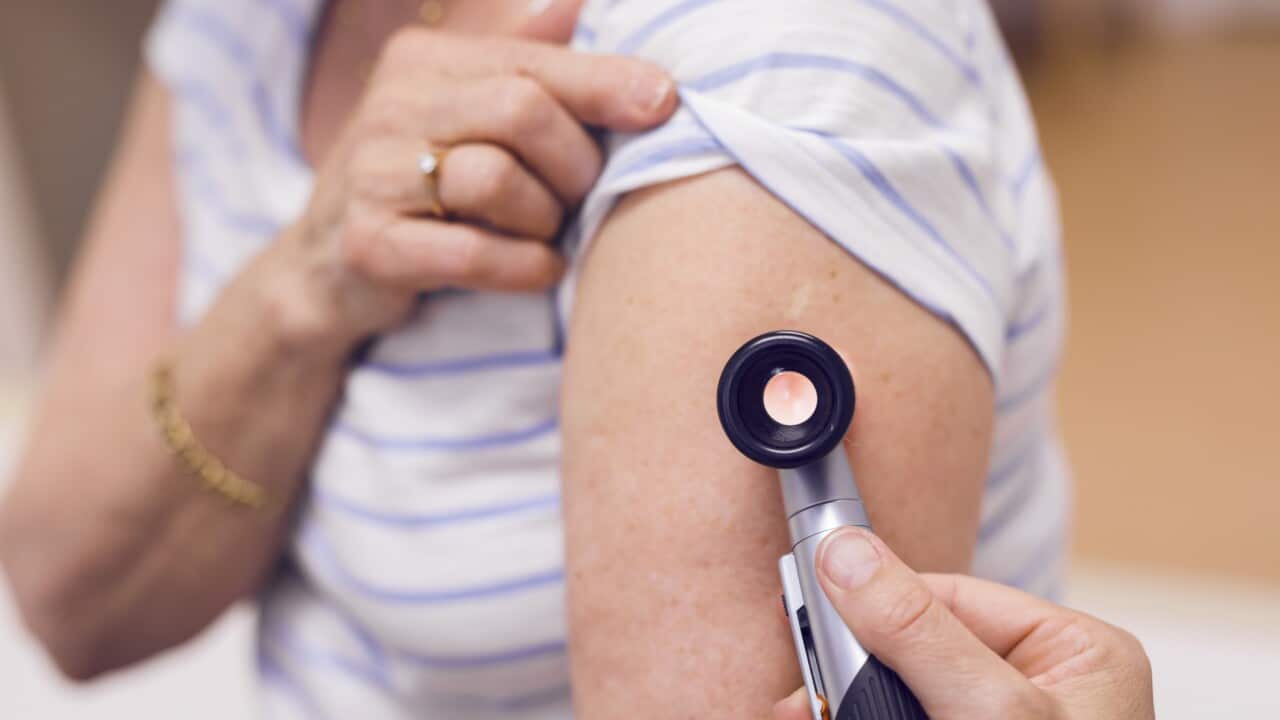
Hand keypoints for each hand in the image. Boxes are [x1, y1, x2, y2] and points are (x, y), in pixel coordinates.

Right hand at [266, 27, 676, 349]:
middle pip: (521, 111)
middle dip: (575, 161)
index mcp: (424, 61)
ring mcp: (373, 175)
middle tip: (584, 194)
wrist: (328, 269)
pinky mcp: (370, 245)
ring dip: (547, 217)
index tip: (663, 103)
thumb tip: (583, 2)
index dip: (605, 83)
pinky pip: (474, 252)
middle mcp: (392, 104)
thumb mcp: (463, 110)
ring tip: (549, 231)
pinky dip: (525, 266)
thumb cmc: (424, 182)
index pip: (532, 62)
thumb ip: (524, 59)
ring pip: (497, 180)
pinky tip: (540, 268)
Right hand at [774, 528, 1154, 719]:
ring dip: (841, 708)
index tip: (807, 610)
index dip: (874, 604)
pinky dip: (854, 719)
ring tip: (796, 716)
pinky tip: (819, 719)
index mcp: (1072, 655)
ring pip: (896, 699)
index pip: (948, 596)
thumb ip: (916, 631)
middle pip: (913, 649)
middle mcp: (1040, 691)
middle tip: (798, 698)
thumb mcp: (989, 715)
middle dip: (849, 673)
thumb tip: (846, 552)